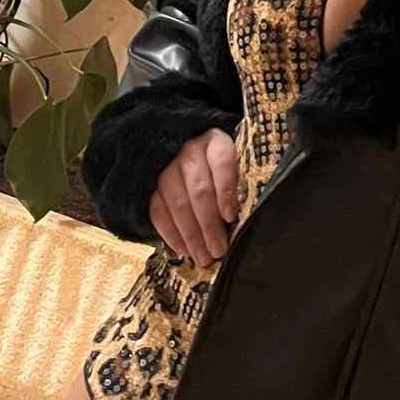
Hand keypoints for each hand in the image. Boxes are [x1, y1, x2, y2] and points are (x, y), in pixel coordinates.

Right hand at [149, 127, 238, 264]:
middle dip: (209, 225)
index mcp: (215, 142)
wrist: (189, 153)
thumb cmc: (221, 167)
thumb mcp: (236, 164)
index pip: (222, 163)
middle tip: (219, 250)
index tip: (230, 217)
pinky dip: (170, 233)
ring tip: (203, 257)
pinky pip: (158, 211)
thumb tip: (247, 218)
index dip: (226, 191)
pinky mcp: (152, 185)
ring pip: (178, 203)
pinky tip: (183, 249)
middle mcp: (190, 152)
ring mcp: (168, 167)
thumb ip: (240, 185)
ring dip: (191, 235)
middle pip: (199, 190)